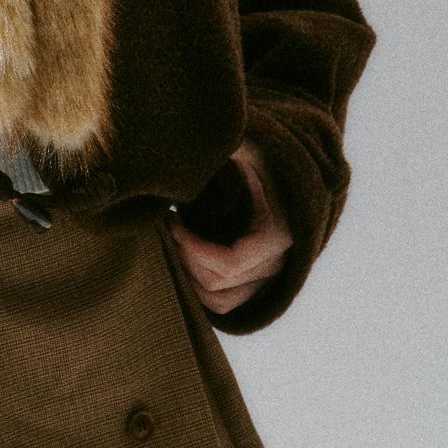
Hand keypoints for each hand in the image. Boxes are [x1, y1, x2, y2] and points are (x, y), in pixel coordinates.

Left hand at [167, 141, 292, 314]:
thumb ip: (230, 145)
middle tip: (166, 226)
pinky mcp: (255, 283)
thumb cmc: (260, 155)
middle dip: (184, 257)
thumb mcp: (248, 145)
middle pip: (216, 282)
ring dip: (187, 276)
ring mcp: (267, 277)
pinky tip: (182, 255)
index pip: (229, 263)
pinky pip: (222, 303)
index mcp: (278, 233)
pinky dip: (197, 287)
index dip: (193, 249)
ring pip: (218, 299)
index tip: (172, 221)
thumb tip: (200, 145)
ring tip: (173, 242)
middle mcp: (278, 263)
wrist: (281, 171)